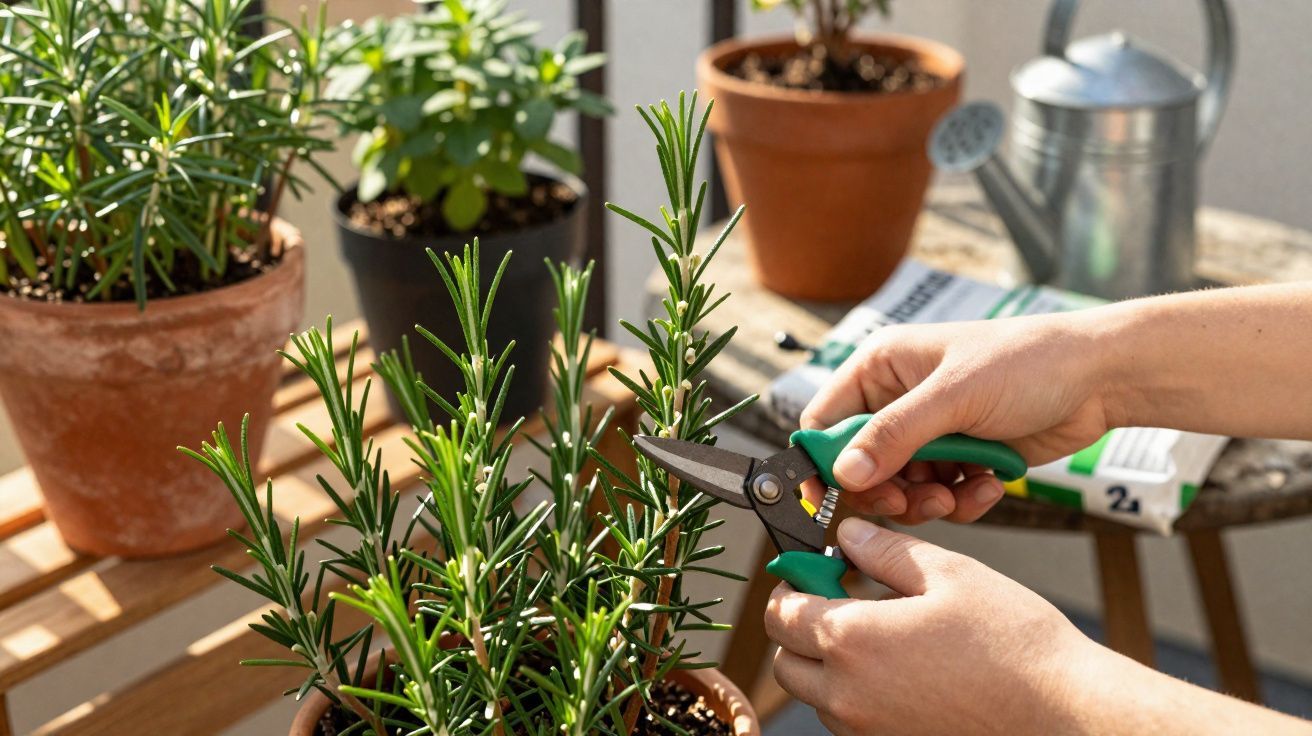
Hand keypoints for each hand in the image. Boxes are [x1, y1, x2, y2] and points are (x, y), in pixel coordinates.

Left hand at [765, 518, 1311, 735]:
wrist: (1065, 714)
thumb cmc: (1014, 644)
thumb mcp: (948, 574)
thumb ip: (885, 551)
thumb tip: (847, 536)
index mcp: (852, 641)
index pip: (780, 613)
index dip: (792, 584)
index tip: (813, 570)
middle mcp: (847, 696)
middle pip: (786, 661)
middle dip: (801, 628)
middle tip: (841, 600)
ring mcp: (867, 731)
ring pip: (816, 696)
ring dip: (828, 664)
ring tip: (882, 635)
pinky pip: (850, 721)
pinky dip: (858, 696)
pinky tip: (903, 671)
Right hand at [801, 314, 1116, 523]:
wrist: (1099, 379)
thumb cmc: (1027, 362)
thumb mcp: (954, 396)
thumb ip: (894, 435)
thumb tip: (845, 473)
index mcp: (881, 368)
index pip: (826, 421)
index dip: (824, 461)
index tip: (832, 499)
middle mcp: (898, 400)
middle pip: (860, 465)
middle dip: (886, 489)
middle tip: (911, 501)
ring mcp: (930, 432)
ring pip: (899, 488)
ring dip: (926, 501)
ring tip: (957, 494)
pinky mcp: (960, 458)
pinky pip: (938, 496)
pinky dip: (960, 501)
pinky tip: (989, 487)